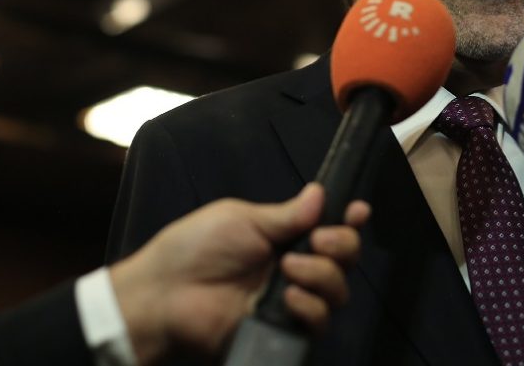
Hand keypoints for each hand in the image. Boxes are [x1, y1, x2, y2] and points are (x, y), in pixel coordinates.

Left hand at [108, 183, 369, 363]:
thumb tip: (322, 193)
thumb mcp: (242, 220)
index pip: (331, 227)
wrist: (165, 295)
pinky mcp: (284, 330)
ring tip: (289, 271)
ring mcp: (291, 301)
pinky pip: (318, 323)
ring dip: (323, 275)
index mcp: (285, 236)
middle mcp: (295, 267)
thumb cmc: (196, 247)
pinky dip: (310, 307)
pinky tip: (288, 298)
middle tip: (318, 240)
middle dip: (342, 245)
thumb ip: (286, 215)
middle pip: (345, 259)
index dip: (350, 220)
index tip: (358, 211)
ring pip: (338, 291)